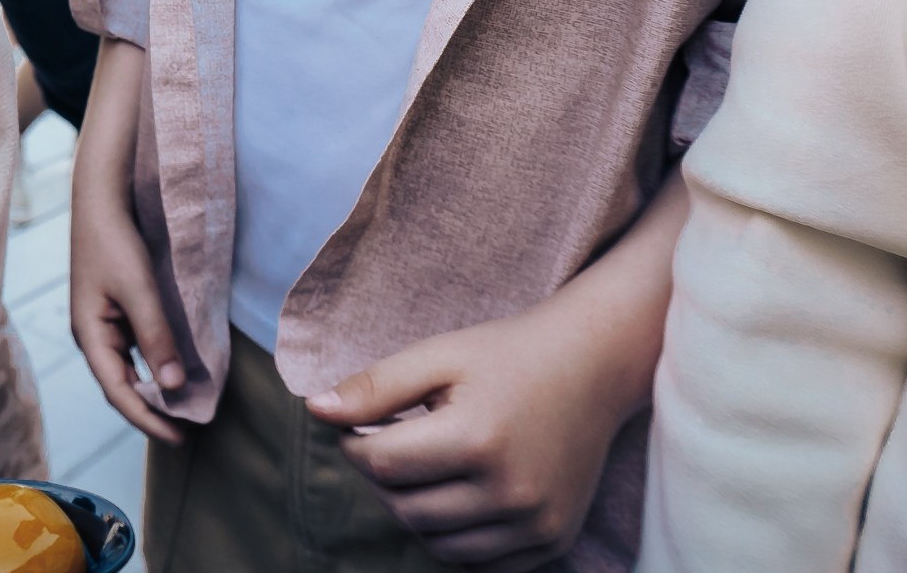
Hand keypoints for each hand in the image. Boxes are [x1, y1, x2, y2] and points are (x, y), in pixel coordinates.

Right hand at [69, 184, 189, 443]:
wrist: (101, 201)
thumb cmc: (115, 242)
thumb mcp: (139, 289)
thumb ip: (155, 337)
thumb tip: (174, 386)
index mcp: (88, 335)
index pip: (119, 392)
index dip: (148, 418)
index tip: (179, 437)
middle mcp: (92, 336)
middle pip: (120, 387)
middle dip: (150, 411)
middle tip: (186, 430)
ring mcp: (101, 325)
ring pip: (127, 371)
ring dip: (152, 392)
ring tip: (182, 409)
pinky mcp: (113, 312)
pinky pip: (132, 351)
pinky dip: (152, 368)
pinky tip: (172, 372)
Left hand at [305, 299, 638, 568]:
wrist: (592, 367)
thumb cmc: (506, 354)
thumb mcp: (438, 355)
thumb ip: (375, 387)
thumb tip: (314, 411)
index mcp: (479, 439)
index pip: (382, 464)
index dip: (353, 444)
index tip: (355, 426)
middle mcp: (512, 491)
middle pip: (406, 509)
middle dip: (382, 478)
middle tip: (387, 445)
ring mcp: (537, 523)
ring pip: (437, 544)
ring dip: (413, 512)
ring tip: (421, 469)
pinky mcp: (552, 539)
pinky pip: (480, 565)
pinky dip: (453, 539)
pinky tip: (453, 497)